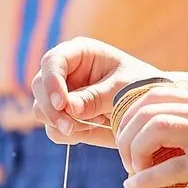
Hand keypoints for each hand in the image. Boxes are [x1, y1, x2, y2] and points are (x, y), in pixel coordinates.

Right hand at [31, 38, 160, 148]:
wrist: (148, 110)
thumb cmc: (140, 87)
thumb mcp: (123, 89)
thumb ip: (97, 97)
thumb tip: (69, 108)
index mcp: (80, 53)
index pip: (53, 61)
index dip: (52, 82)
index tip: (63, 104)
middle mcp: (66, 71)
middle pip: (39, 87)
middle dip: (52, 109)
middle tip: (71, 127)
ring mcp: (62, 94)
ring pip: (41, 110)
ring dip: (63, 123)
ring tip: (96, 123)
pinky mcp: (64, 116)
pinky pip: (53, 129)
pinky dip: (69, 134)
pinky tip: (93, 127)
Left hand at [114, 85, 187, 187]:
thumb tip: (180, 148)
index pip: (153, 94)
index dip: (131, 116)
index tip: (130, 141)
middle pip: (145, 109)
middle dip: (125, 135)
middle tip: (128, 162)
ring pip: (152, 129)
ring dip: (132, 152)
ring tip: (134, 173)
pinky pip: (170, 168)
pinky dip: (146, 179)